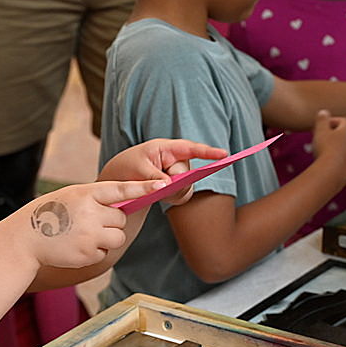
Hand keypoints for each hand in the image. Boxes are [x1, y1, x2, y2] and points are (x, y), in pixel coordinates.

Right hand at [14, 180, 164, 268]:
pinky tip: (77, 246)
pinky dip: (96, 251)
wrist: (25, 240)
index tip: (161, 185)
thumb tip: (123, 208)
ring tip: (85, 235)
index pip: (120, 189)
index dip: (142, 187)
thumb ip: (94, 199)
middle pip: (120, 219)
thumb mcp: (69, 197)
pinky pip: (106, 252)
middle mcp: (90, 213)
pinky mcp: (89, 254)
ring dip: (108, 237)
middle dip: (111, 222)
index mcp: (85, 194)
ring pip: (118, 237)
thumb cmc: (48, 215)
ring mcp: (90, 235)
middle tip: (90, 223)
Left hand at [98, 139, 226, 206]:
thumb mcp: (138, 169)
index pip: (191, 149)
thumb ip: (155, 177)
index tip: (224, 155)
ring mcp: (179, 174)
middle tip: (157, 184)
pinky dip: (173, 198)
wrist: (121, 178)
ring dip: (171, 192)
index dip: (208, 152)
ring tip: (154, 189)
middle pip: (186, 173)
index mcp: (167, 148)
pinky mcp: (178, 187)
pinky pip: (183, 196)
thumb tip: (170, 185)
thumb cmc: (128, 166)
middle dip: (174, 181)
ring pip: (185, 187)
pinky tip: (160, 195)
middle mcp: (177, 159)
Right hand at [311, 110, 345, 186]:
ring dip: (335, 148)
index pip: (343, 121)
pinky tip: (327, 164)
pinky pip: (344, 161)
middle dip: (332, 135)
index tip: (321, 127)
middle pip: (344, 135)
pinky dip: (336, 160)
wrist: (333, 172)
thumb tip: (323, 112)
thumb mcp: (320, 131)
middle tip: (319, 139)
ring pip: (344, 148)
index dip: (331, 122)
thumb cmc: (325, 148)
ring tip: (321, 153)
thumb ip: (321, 120)